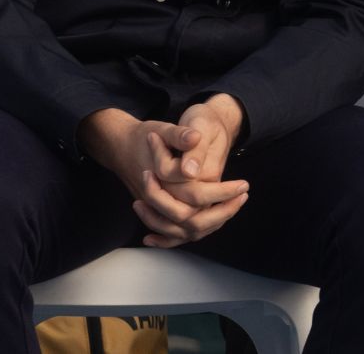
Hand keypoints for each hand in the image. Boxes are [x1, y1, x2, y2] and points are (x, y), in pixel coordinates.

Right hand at [77, 107, 249, 248]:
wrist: (119, 145)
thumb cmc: (145, 136)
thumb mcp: (163, 129)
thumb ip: (179, 135)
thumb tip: (195, 138)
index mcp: (161, 181)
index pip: (197, 196)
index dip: (223, 192)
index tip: (244, 184)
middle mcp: (156, 201)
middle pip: (191, 221)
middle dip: (222, 212)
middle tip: (243, 195)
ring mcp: (153, 209)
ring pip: (183, 231)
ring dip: (211, 223)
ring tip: (234, 205)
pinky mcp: (153, 212)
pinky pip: (170, 234)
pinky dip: (189, 234)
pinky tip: (208, 227)